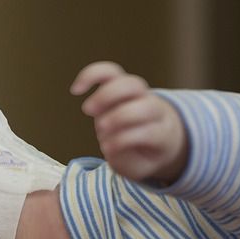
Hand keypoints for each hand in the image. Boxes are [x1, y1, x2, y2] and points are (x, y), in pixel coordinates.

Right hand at [70, 61, 187, 184]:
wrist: (155, 133)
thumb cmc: (143, 154)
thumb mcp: (138, 167)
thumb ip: (125, 158)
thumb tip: (107, 142)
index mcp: (164, 132)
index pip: (150, 132)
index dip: (126, 140)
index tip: (107, 150)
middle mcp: (156, 109)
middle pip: (146, 104)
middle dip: (121, 116)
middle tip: (101, 129)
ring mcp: (140, 93)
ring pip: (129, 83)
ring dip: (106, 95)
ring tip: (87, 111)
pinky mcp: (122, 83)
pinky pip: (110, 72)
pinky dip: (92, 75)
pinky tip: (76, 90)